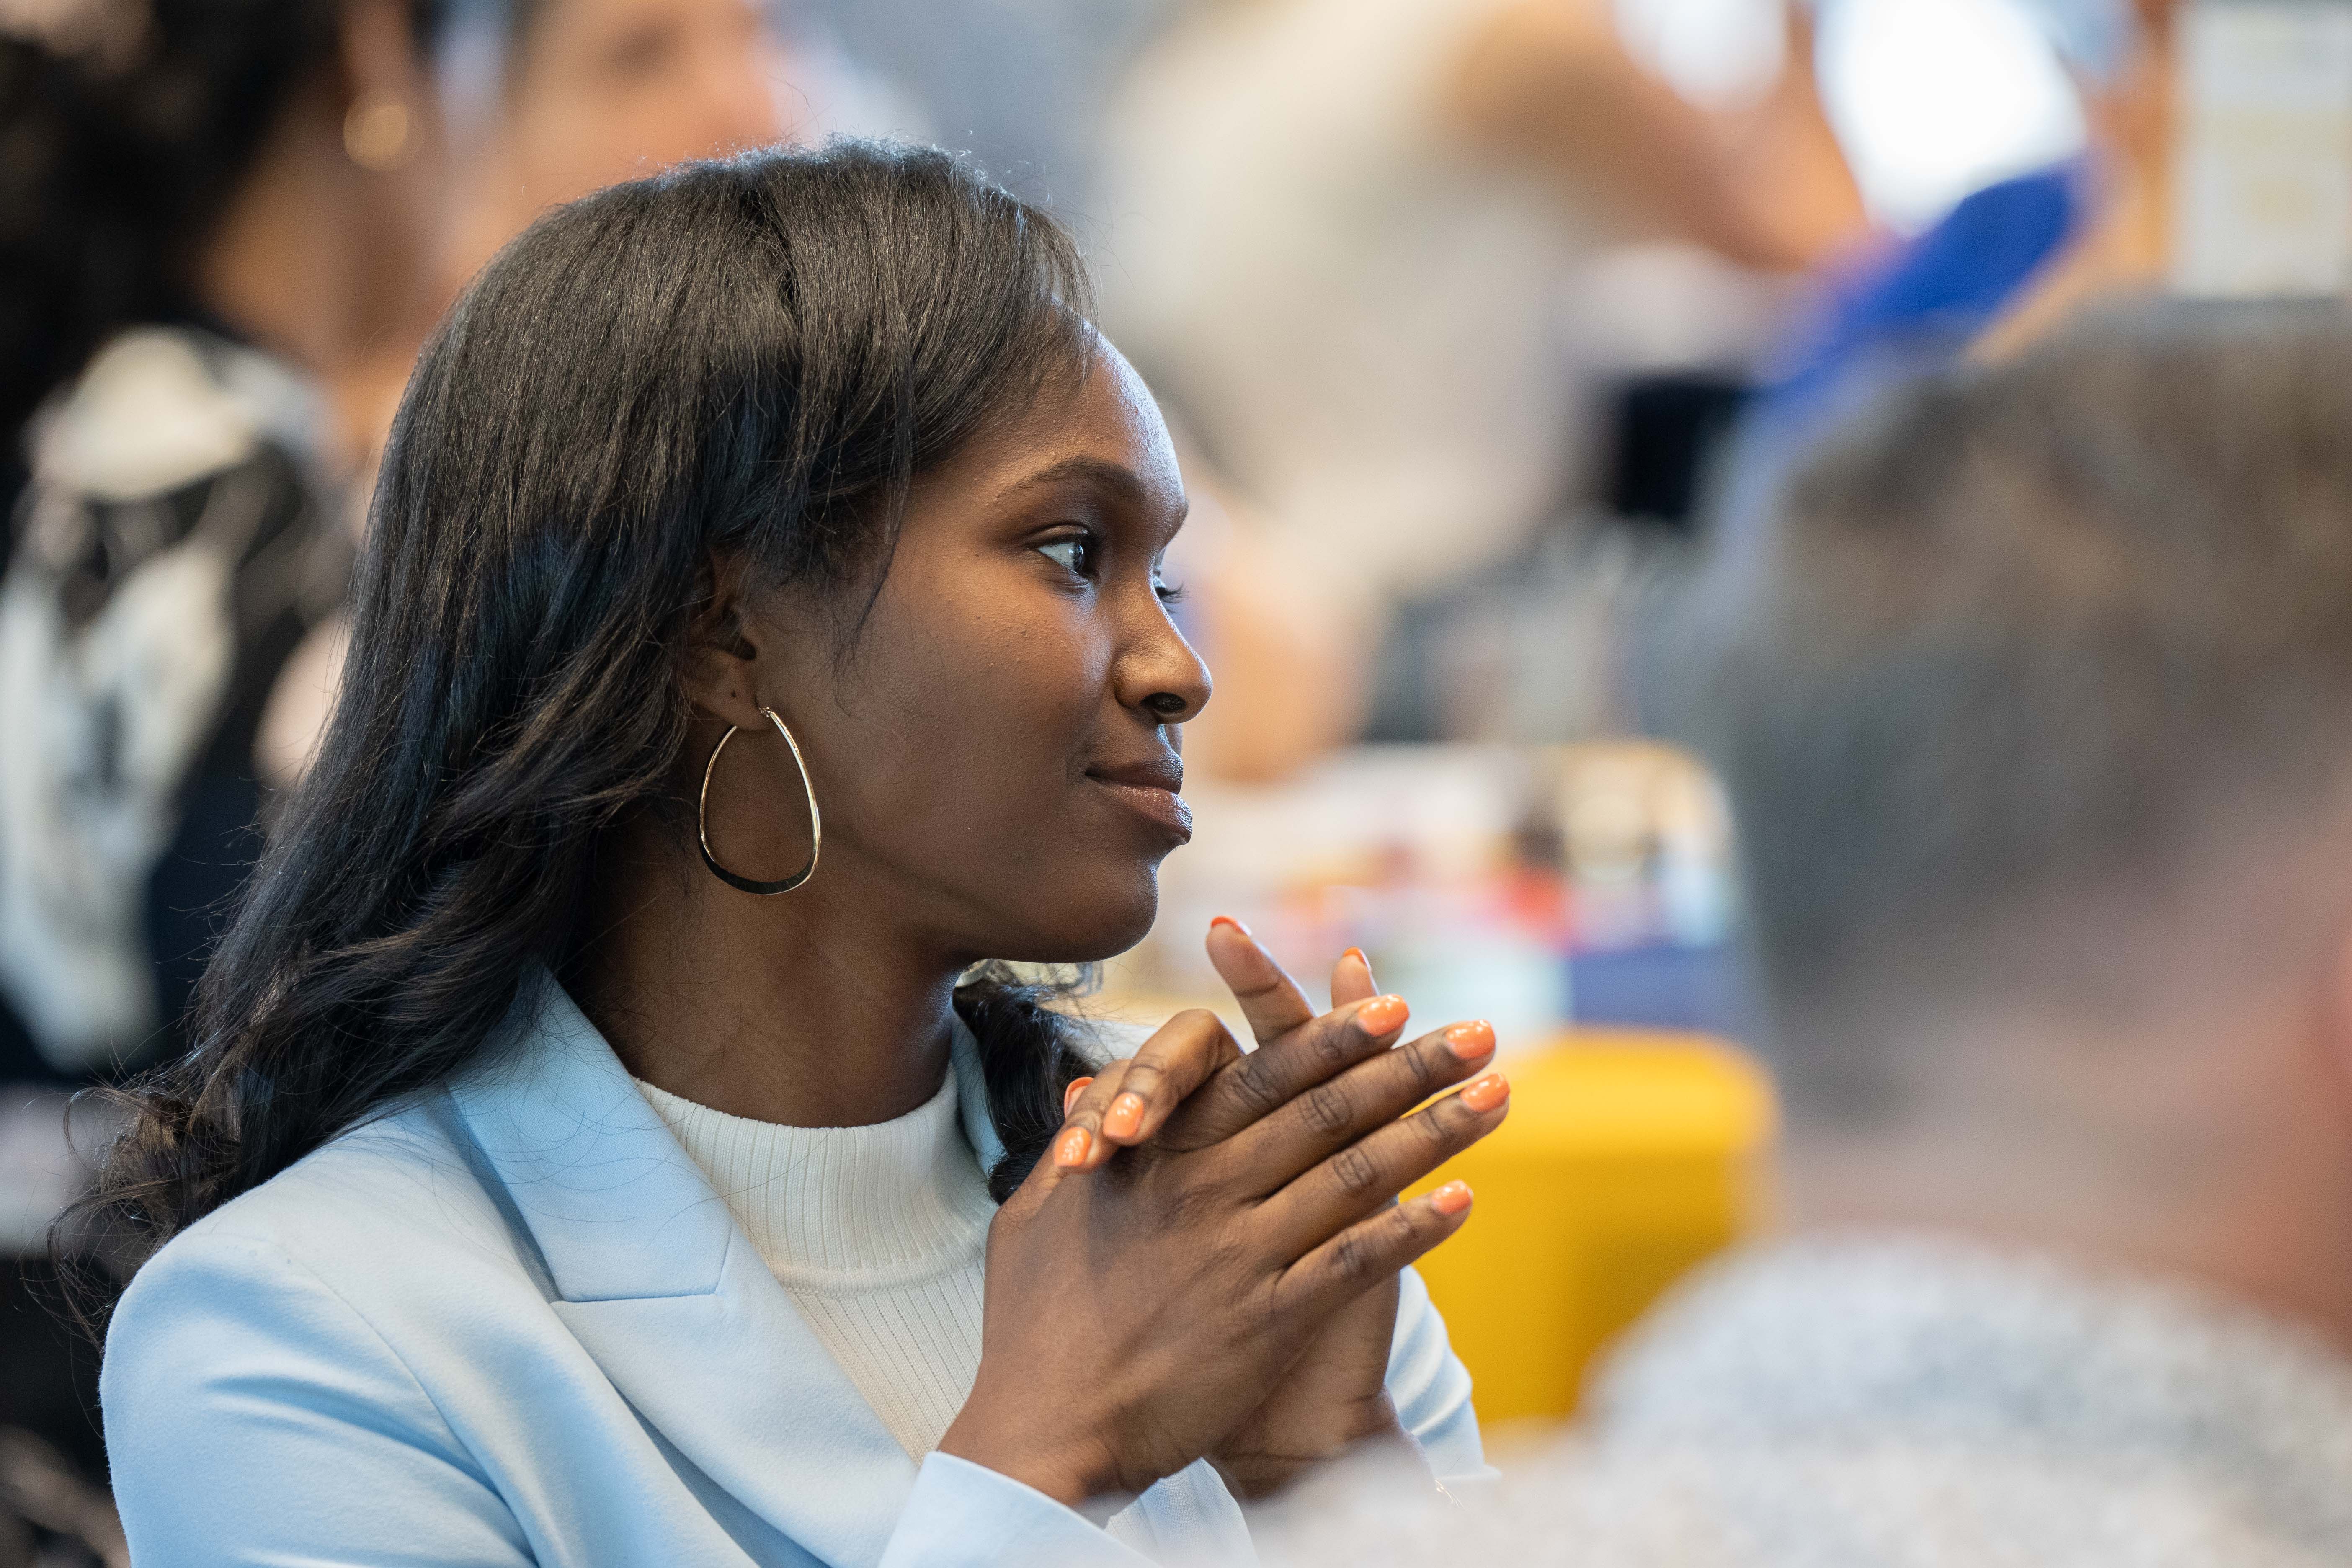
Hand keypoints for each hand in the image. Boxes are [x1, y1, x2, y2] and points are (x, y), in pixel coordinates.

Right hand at [935, 927, 1509, 1510]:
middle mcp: (1207, 1191)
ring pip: (1356, 1173)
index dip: (1329, 1035)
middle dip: (1407, 1064)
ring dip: (1435, 1130)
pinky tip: (1463, 1200)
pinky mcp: (1269, 1318)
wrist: (1048, 1431)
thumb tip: (1092, 1094)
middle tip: (1474, 1032)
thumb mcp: (1037, 1215)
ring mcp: (1242, 1253)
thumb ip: (1075, 1148)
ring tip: (1497, 1096)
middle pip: (1326, 1109)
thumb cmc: (1035, 1325)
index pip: (1258, 1073)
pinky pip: (1357, 1260)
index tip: (1387, 1001)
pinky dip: (1413, 1228)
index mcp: (1157, 1157)